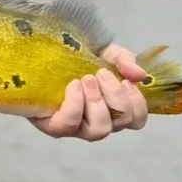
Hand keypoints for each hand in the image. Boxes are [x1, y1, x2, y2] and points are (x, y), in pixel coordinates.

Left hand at [31, 43, 149, 140]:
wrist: (41, 57)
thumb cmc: (75, 59)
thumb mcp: (104, 52)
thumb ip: (123, 60)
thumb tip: (140, 74)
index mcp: (113, 108)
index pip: (137, 120)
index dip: (137, 102)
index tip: (126, 81)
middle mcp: (98, 122)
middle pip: (122, 123)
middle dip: (115, 96)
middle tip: (100, 73)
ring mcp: (76, 128)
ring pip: (99, 129)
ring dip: (97, 101)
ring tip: (86, 79)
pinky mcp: (55, 127)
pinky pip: (71, 124)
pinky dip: (76, 102)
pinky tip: (73, 85)